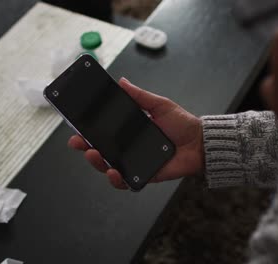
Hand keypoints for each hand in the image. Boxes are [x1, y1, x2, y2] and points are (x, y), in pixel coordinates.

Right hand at [68, 77, 204, 188]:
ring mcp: (135, 163)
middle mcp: (129, 148)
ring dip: (97, 163)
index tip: (76, 126)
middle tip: (77, 142)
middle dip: (85, 147)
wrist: (201, 143)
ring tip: (93, 154)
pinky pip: (126, 181)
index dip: (88, 131)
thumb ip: (139, 96)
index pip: (104, 132)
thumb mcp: (159, 105)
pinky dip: (117, 180)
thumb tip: (121, 81)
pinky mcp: (144, 175)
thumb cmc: (182, 124)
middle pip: (101, 150)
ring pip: (109, 167)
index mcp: (131, 131)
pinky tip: (113, 172)